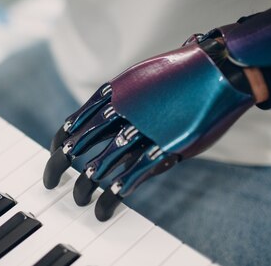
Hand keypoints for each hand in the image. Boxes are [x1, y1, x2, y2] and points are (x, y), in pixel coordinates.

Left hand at [43, 37, 261, 220]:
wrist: (218, 69)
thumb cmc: (182, 72)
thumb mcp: (143, 77)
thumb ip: (124, 96)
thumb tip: (108, 112)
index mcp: (115, 93)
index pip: (75, 121)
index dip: (61, 141)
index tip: (56, 153)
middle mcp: (122, 111)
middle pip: (79, 144)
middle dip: (60, 166)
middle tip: (52, 181)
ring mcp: (143, 131)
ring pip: (102, 164)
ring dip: (87, 185)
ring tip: (80, 200)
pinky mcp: (165, 147)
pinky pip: (133, 174)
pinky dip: (117, 190)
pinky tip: (108, 201)